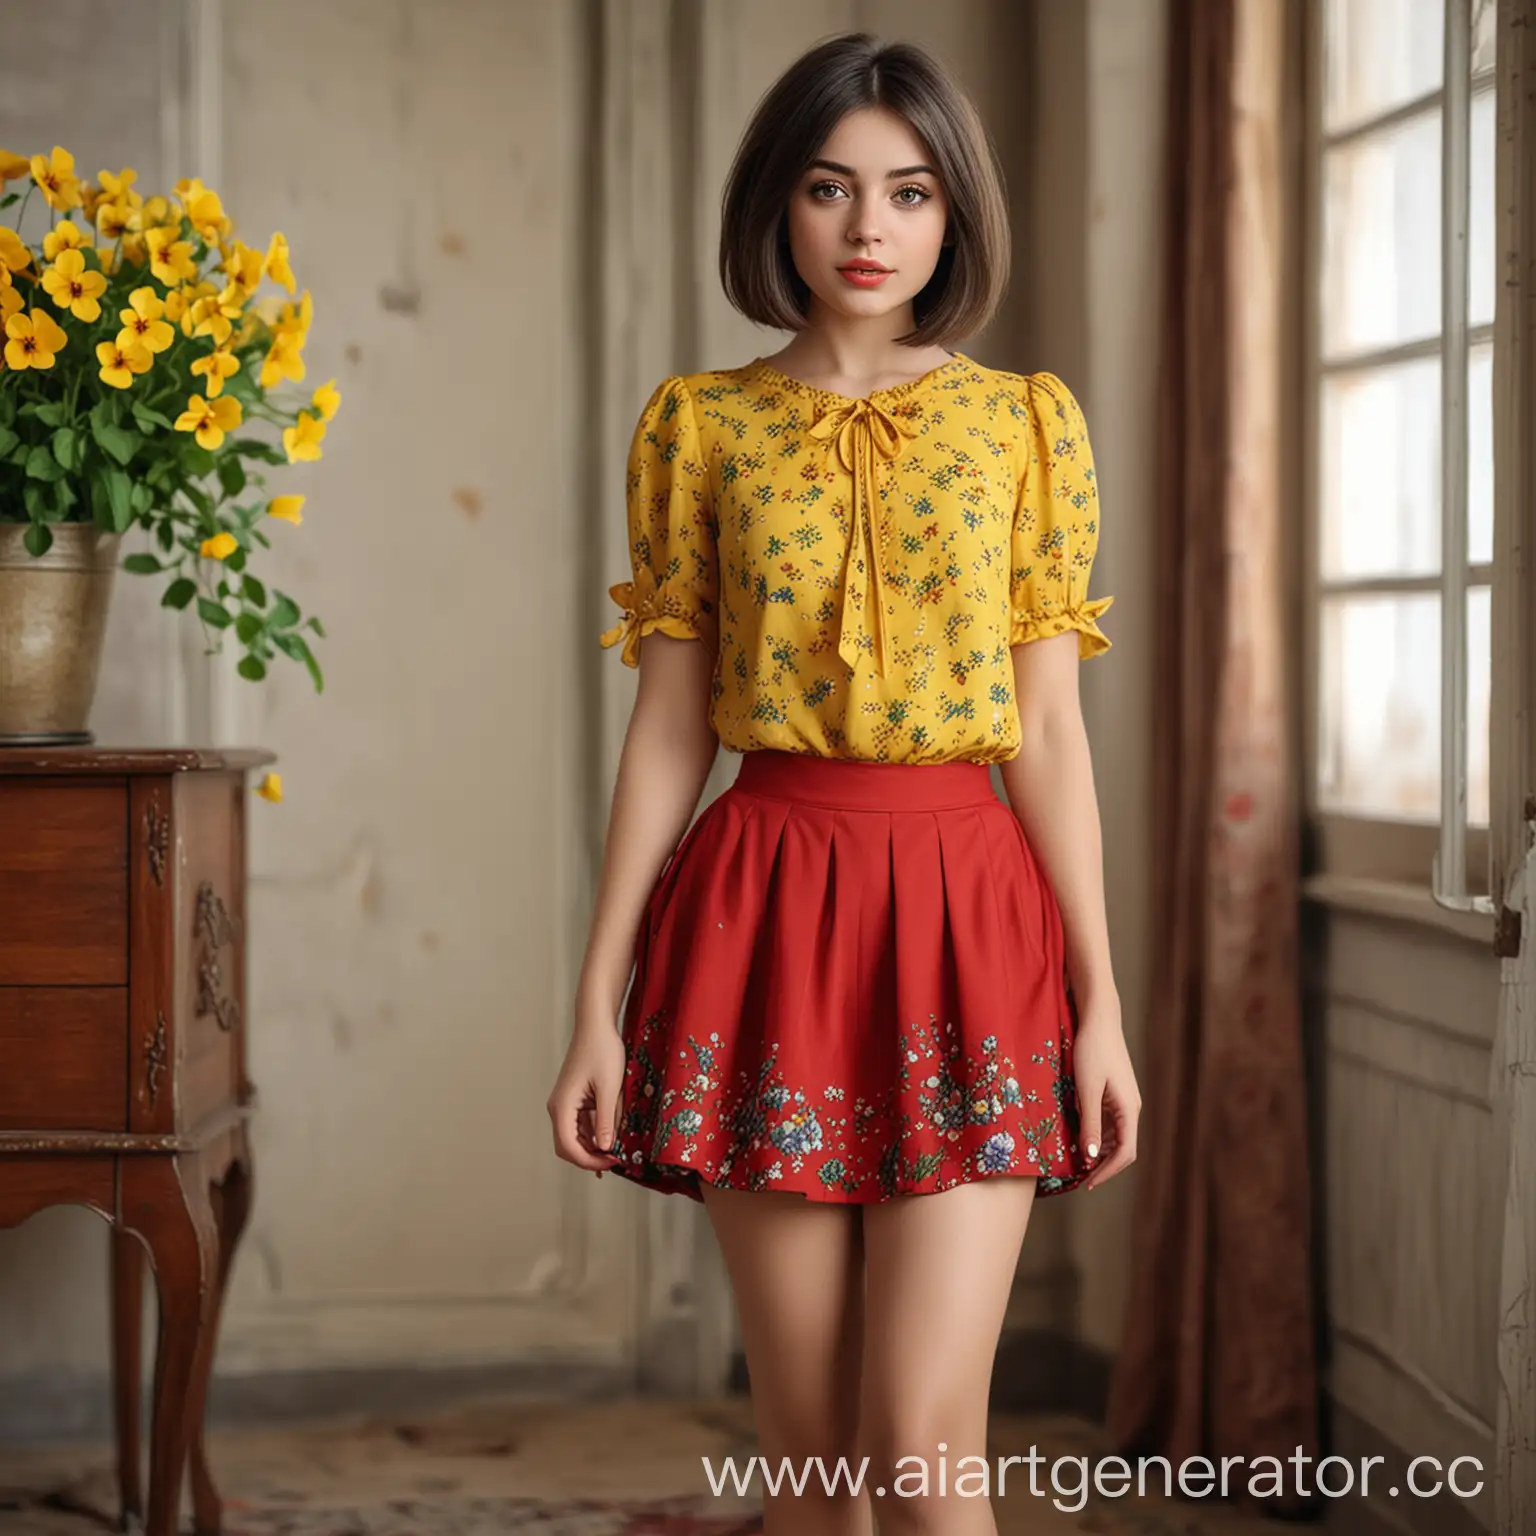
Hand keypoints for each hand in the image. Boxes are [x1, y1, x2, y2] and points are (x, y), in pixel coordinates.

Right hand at [547, 1019, 627, 1175]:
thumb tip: (606, 1148)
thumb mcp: (609, 1089)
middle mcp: (559, 1107)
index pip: (568, 1147)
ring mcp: (565, 1103)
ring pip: (574, 1136)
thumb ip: (606, 1120)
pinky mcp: (574, 1099)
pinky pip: (581, 1123)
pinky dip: (594, 1132)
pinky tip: (611, 1135)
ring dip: (592, 1146)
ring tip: (616, 1150)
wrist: (596, 1026)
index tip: (611, 1162)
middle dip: (589, 1157)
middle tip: (614, 1160)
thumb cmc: (601, 1051)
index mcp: (562, 1106)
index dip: (589, 1161)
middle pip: (567, 1146)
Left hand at [1071, 1000, 1139, 1190]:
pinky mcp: (1116, 1093)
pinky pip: (1111, 1122)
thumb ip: (1090, 1124)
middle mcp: (1132, 1108)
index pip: (1125, 1152)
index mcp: (1129, 1110)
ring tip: (1079, 1163)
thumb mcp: (1087, 1090)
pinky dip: (1099, 1135)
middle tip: (1082, 1178)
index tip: (1089, 1184)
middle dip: (1105, 1165)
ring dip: (1102, 1151)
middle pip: (1124, 1148)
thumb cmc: (1092, 1052)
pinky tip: (1082, 1138)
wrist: (1099, 1020)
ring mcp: (1125, 1101)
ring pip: (1117, 1136)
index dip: (1108, 1171)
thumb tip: (1092, 1158)